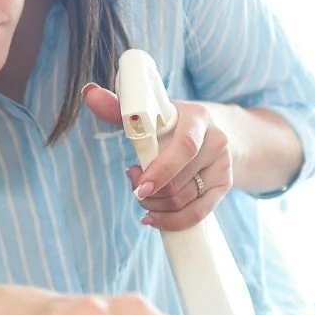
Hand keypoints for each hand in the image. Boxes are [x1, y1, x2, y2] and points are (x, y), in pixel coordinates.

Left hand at [82, 83, 233, 231]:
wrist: (212, 131)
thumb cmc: (172, 123)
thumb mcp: (151, 113)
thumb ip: (119, 108)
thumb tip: (89, 93)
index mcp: (198, 118)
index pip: (184, 147)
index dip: (160, 170)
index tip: (139, 185)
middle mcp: (216, 141)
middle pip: (178, 182)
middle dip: (148, 191)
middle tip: (134, 185)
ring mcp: (223, 166)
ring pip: (183, 200)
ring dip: (155, 205)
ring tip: (143, 195)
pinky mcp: (225, 186)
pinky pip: (198, 213)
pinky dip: (171, 220)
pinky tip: (153, 218)